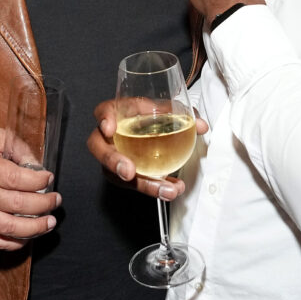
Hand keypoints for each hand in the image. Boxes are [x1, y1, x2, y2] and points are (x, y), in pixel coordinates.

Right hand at [0, 127, 61, 250]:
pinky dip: (13, 243)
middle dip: (42, 204)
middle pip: (14, 204)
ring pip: (6, 227)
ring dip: (33, 228)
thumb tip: (39, 168)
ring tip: (49, 222)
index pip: (14, 179)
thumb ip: (20, 149)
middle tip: (56, 200)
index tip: (49, 178)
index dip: (37, 181)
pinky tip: (29, 236)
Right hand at [87, 99, 208, 199]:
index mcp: (118, 113)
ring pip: (118, 174)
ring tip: (165, 189)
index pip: (104, 111)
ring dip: (143, 183)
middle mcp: (109, 137)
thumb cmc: (150, 117)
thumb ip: (182, 115)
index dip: (104, 118)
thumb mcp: (164, 111)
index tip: (109, 128)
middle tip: (129, 172)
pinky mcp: (123, 175)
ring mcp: (113, 157)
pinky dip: (155, 187)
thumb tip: (201, 125)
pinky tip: (171, 189)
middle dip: (112, 161)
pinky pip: (135, 183)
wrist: (150, 130)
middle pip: (99, 148)